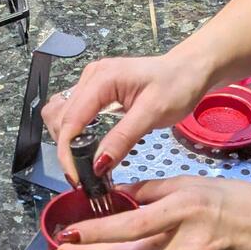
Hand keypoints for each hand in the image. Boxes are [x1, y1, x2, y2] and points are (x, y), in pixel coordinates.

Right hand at [42, 50, 212, 185]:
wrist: (190, 70)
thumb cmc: (177, 86)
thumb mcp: (153, 114)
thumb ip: (122, 139)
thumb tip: (97, 165)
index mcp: (102, 79)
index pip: (70, 121)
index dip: (68, 153)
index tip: (78, 179)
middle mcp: (91, 77)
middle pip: (60, 118)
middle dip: (67, 149)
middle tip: (84, 175)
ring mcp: (91, 81)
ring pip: (61, 114)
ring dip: (67, 140)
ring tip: (83, 162)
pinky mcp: (95, 89)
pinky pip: (74, 112)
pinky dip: (75, 132)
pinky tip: (87, 146)